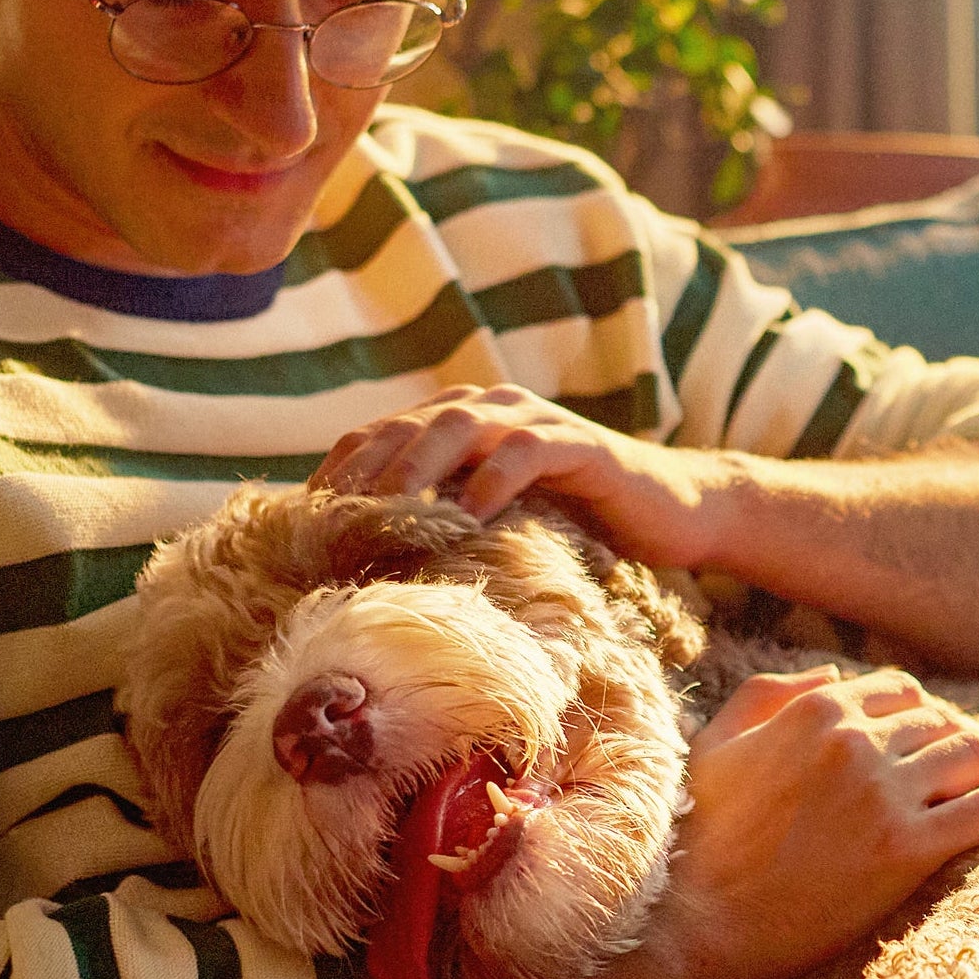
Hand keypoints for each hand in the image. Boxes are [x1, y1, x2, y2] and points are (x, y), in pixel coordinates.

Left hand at [313, 383, 740, 565]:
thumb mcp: (500, 522)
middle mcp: (494, 408)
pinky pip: (524, 451)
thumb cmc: (582, 527)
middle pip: (407, 424)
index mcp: (463, 421)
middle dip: (364, 470)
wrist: (676, 513)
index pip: (379, 434)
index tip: (301, 521)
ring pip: (458, 425)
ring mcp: (537, 422)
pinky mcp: (579, 445)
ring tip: (388, 512)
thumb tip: (364, 571)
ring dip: (417, 467)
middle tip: (330, 520)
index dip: (337, 472)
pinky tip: (471, 514)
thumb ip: (444, 522)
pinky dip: (492, 478)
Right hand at [363, 669, 978, 978]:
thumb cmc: (694, 838)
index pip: (899, 692)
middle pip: (941, 722)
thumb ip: (770, 694)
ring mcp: (886, 794)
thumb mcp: (716, 744)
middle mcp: (859, 741)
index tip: (935, 735)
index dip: (923, 713)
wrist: (692, 921)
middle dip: (964, 738)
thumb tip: (833, 678)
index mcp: (818, 711)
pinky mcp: (906, 850)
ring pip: (972, 756)